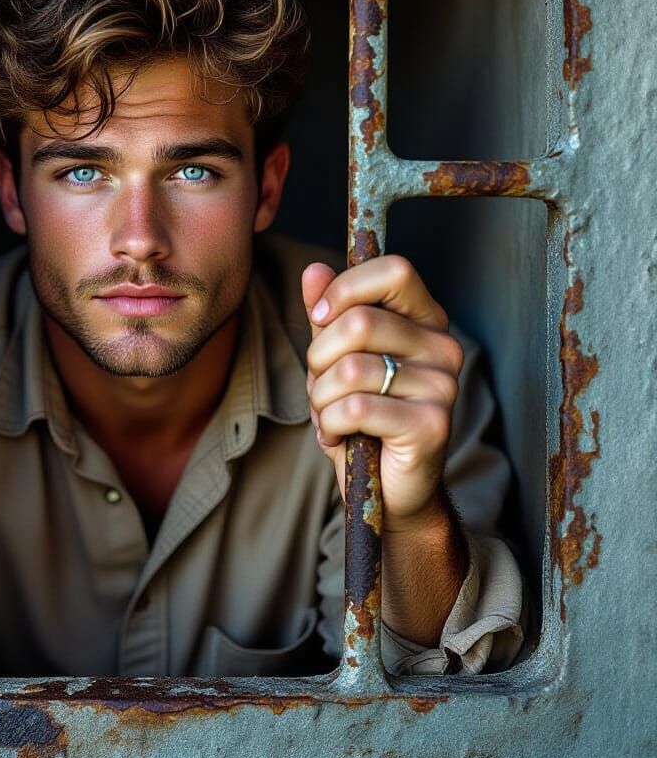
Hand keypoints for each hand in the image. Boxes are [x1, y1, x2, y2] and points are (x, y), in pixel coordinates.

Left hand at [301, 255, 463, 529]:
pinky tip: (340, 437)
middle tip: (322, 385)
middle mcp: (443, 347)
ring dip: (321, 398)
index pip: (394, 270)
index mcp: (424, 320)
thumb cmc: (362, 415)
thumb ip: (328, 313)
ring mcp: (443, 386)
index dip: (346, 288)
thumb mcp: (336, 357)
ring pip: (350, 370)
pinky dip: (330, 425)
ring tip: (331, 416)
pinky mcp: (433, 425)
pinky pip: (356, 408)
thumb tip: (314, 270)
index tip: (320, 316)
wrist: (389, 487)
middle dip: (319, 358)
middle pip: (360, 323)